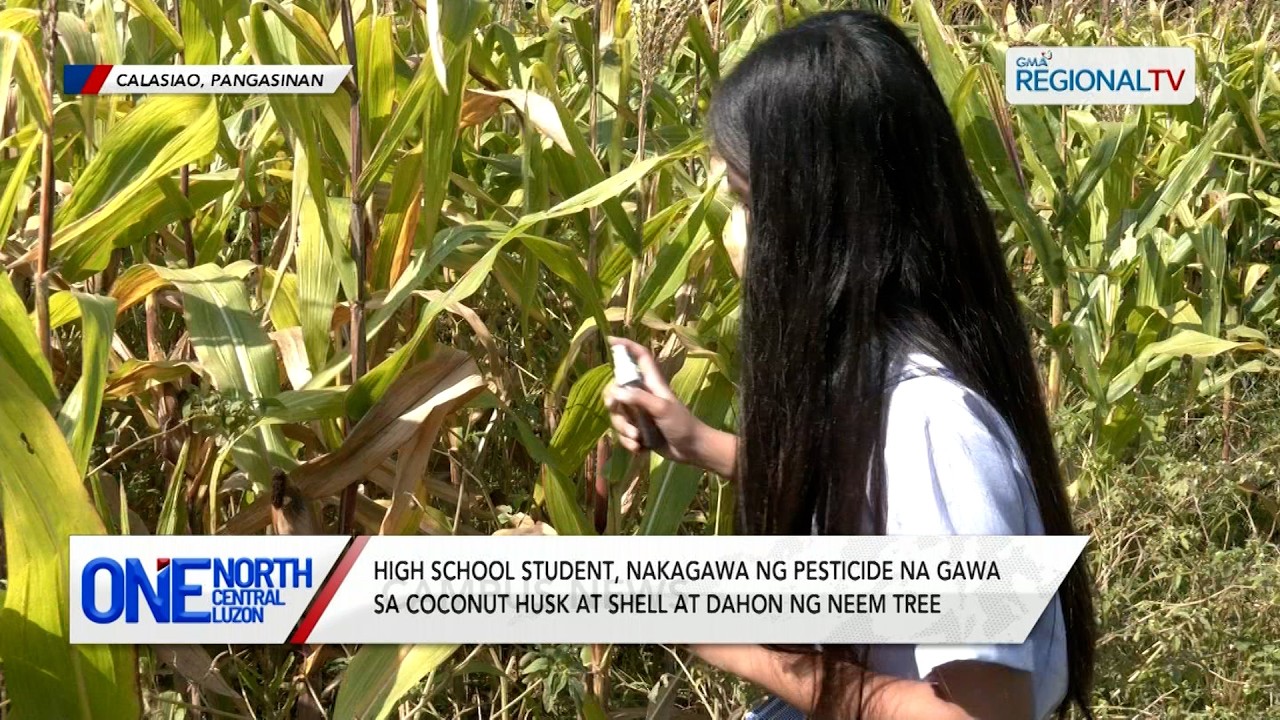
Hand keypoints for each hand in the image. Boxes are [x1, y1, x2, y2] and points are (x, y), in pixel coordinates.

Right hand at [601, 337, 704, 463]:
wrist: (692, 450)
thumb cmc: (682, 424)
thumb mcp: (662, 409)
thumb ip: (639, 399)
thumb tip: (616, 392)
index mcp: (651, 383)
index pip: (639, 357)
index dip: (626, 346)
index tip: (610, 341)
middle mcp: (642, 395)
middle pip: (616, 390)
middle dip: (614, 405)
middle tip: (617, 412)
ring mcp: (639, 413)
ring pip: (617, 415)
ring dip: (623, 429)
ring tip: (638, 439)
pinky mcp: (638, 430)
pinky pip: (622, 433)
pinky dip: (628, 442)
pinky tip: (640, 449)